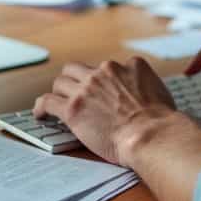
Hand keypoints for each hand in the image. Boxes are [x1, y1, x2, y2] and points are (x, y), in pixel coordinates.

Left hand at [33, 57, 179, 165]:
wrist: (150, 134)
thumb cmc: (160, 121)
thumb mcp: (159, 89)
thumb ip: (145, 83)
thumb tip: (144, 91)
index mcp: (128, 65)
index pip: (107, 66)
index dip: (101, 80)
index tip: (100, 90)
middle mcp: (105, 71)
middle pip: (78, 68)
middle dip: (74, 80)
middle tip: (73, 92)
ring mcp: (86, 88)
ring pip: (61, 82)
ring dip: (59, 92)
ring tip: (57, 103)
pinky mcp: (72, 108)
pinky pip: (48, 101)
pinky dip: (41, 106)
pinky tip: (41, 113)